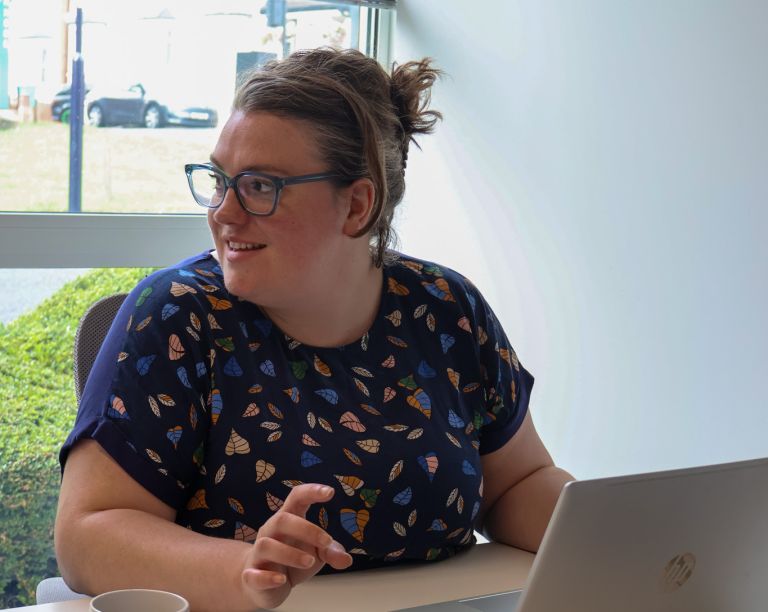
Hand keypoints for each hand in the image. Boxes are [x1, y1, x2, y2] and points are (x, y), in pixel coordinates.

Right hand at [239, 483, 351, 608]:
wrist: (262, 584)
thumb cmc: (292, 559)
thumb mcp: (316, 554)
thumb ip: (331, 552)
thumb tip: (346, 560)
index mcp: (287, 520)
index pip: (296, 497)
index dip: (311, 491)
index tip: (331, 492)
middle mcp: (270, 532)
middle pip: (281, 519)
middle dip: (305, 529)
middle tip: (326, 541)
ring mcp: (258, 554)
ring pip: (266, 545)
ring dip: (290, 554)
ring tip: (310, 562)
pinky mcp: (251, 576)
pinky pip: (254, 575)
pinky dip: (267, 577)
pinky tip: (282, 580)